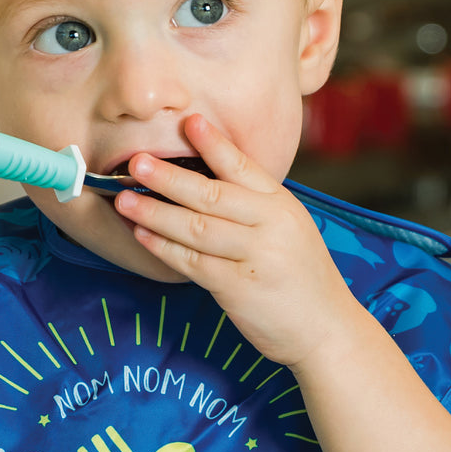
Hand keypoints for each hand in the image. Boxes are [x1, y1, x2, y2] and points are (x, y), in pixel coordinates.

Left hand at [114, 114, 356, 372]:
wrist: (325, 329)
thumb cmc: (301, 281)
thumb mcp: (289, 232)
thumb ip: (255, 210)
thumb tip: (206, 188)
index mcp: (283, 205)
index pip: (243, 166)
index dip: (214, 144)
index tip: (188, 122)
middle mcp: (271, 225)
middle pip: (212, 195)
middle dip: (169, 177)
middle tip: (136, 163)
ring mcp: (255, 256)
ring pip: (196, 228)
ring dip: (156, 213)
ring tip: (125, 200)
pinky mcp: (238, 288)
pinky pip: (192, 263)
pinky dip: (164, 248)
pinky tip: (143, 235)